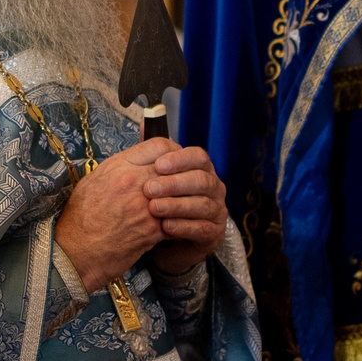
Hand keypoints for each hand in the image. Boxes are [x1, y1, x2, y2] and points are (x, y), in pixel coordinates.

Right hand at [53, 137, 174, 293]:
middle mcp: (132, 181)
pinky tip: (178, 225)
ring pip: (180, 193)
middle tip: (186, 182)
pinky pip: (178, 220)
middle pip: (173, 168)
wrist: (75, 252)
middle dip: (182, 175)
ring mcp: (144, 205)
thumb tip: (137, 161)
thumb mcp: (93, 181)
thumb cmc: (80, 218)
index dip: (172, 152)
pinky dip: (181, 222)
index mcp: (118, 166)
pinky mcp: (151, 230)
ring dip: (185, 199)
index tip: (174, 161)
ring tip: (185, 203)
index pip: (159, 146)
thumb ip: (118, 167)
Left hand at [145, 145, 226, 275]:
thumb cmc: (164, 201)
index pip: (198, 157)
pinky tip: (165, 227)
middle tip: (149, 189)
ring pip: (202, 204)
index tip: (157, 165)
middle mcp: (214, 187)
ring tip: (154, 208)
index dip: (179, 159)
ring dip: (177, 205)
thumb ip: (153, 151)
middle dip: (174, 184)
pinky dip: (183, 226)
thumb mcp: (157, 176)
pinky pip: (203, 229)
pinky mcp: (214, 233)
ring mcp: (217, 210)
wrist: (169, 239)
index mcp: (201, 169)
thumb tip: (144, 121)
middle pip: (201, 180)